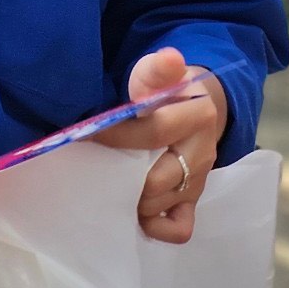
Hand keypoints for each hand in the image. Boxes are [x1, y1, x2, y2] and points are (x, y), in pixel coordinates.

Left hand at [95, 49, 228, 243]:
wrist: (198, 107)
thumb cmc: (167, 92)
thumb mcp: (160, 74)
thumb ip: (157, 70)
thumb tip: (169, 58)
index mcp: (197, 116)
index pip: (154, 133)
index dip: (115, 136)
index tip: (85, 134)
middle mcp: (203, 152)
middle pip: (156, 180)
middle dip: (120, 177)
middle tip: (93, 166)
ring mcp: (200, 181)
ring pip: (162, 205)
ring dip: (132, 202)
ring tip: (108, 185)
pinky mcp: (195, 201)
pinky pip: (179, 229)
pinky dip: (155, 227)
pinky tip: (135, 212)